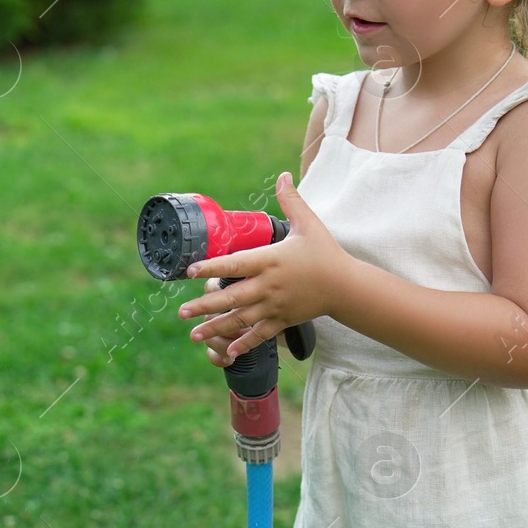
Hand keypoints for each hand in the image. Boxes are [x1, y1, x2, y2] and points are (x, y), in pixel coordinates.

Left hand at [178, 171, 346, 359]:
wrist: (346, 286)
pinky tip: (227, 352)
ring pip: (240, 319)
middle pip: (230, 297)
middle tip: (181, 311)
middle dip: (203, 306)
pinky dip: (244, 344)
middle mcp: (268, 285)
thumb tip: (285, 175)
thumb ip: (292, 200)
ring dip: (215, 328)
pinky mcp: (283, 320)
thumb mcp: (309, 224)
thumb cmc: (325, 254)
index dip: (210, 267)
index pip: (234, 263)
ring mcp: (275, 306)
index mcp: (270, 260)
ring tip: (194, 334)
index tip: (189, 271)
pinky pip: (260, 334)